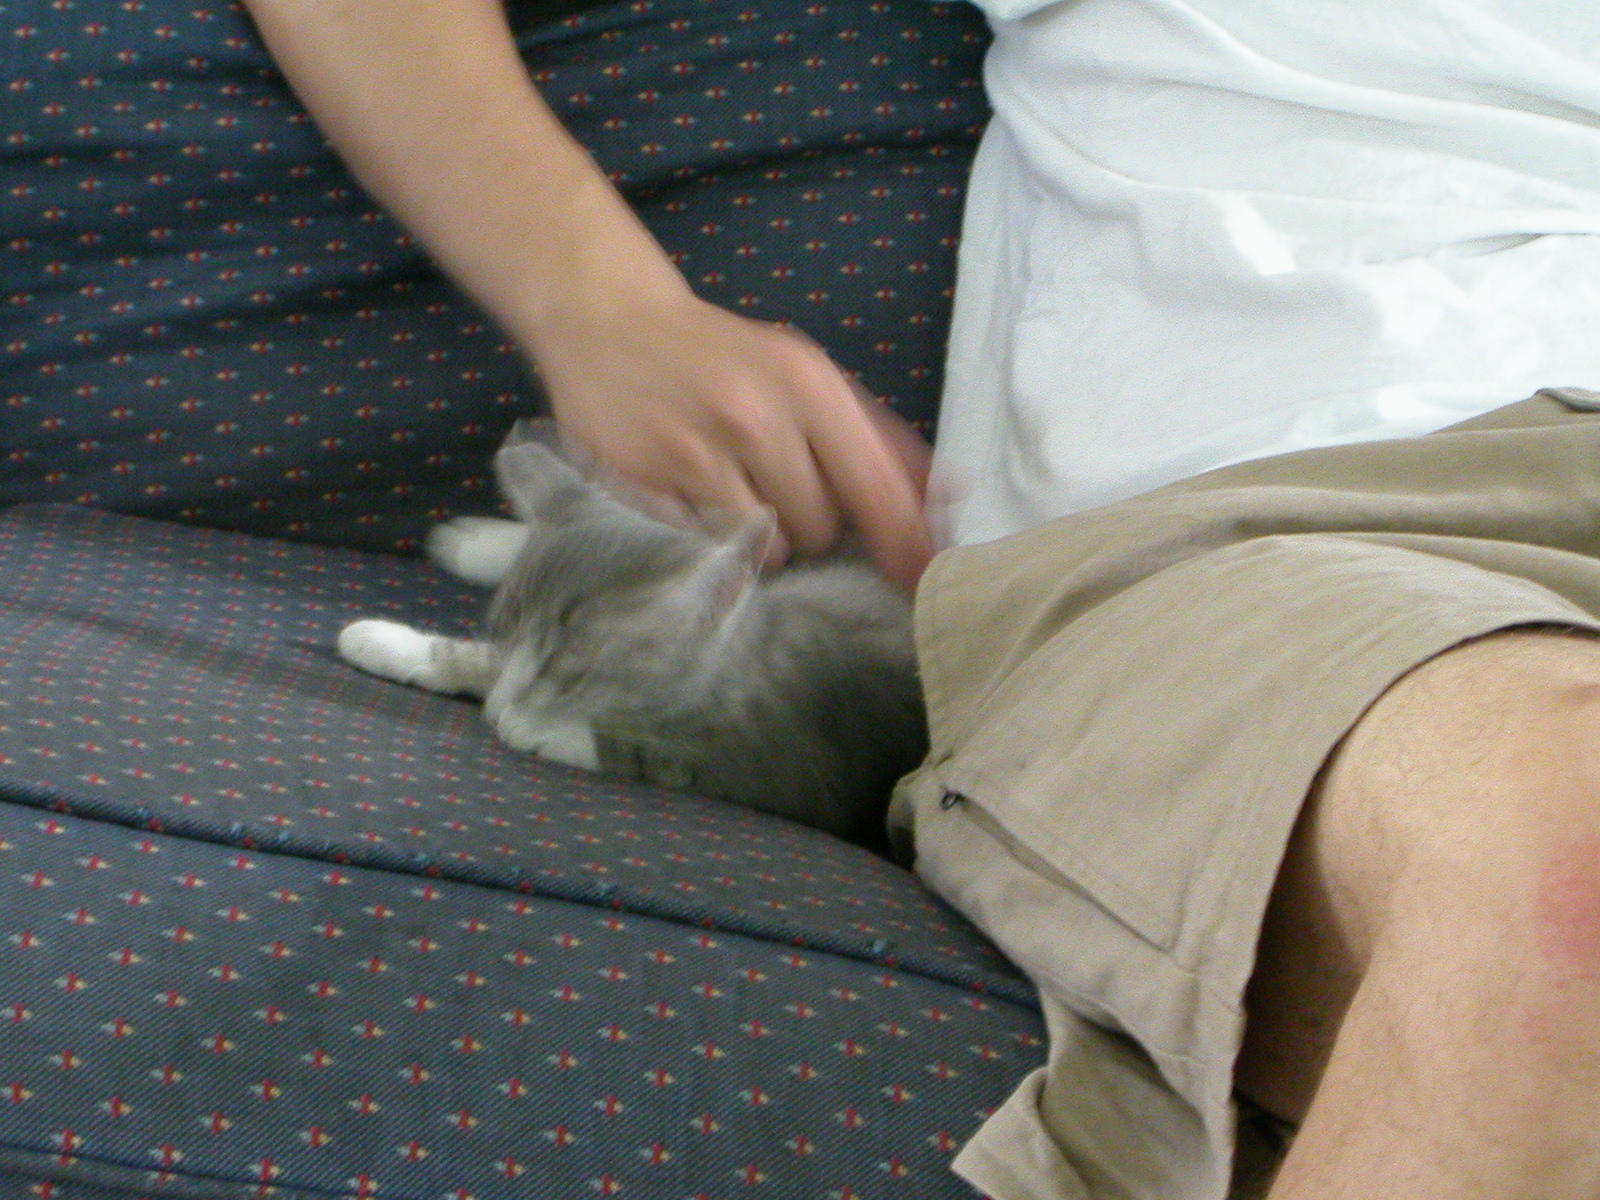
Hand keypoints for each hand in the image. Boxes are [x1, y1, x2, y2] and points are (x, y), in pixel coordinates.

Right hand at [535, 290, 933, 590]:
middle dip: (812, 524)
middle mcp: (754, 418)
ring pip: (766, 548)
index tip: (922, 581)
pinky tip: (696, 496)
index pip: (874, 489)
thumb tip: (950, 495)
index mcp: (805, 384)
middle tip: (781, 489)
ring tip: (738, 493)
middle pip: (821, 529)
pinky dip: (712, 540)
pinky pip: (707, 550)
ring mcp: (694, 455)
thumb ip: (877, 435)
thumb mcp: (804, 372)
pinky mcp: (644, 485)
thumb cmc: (724, 355)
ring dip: (764, 538)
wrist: (608, 319)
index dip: (904, 544)